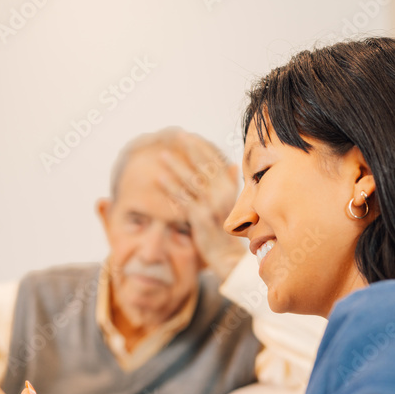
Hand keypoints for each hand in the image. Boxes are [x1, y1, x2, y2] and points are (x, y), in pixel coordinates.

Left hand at [157, 135, 244, 280]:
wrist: (228, 257)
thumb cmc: (229, 231)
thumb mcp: (234, 205)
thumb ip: (231, 185)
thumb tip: (233, 165)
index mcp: (232, 190)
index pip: (216, 163)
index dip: (203, 148)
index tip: (191, 137)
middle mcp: (223, 196)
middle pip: (205, 167)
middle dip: (191, 150)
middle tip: (179, 136)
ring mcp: (212, 207)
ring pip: (192, 181)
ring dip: (176, 166)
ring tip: (163, 155)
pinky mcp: (200, 219)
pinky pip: (183, 199)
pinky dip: (171, 187)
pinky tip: (160, 178)